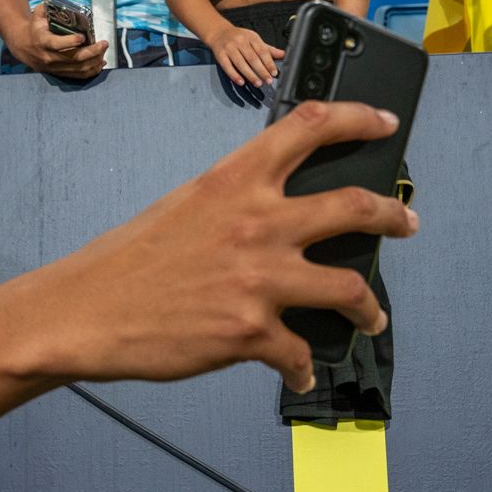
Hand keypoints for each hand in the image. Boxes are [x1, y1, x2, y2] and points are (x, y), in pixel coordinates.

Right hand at [8, 4, 107, 79]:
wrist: (22, 45)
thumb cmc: (34, 27)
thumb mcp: (38, 14)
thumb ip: (49, 8)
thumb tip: (63, 3)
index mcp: (42, 41)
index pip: (56, 44)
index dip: (70, 42)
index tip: (83, 37)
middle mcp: (48, 57)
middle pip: (73, 58)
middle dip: (91, 52)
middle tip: (104, 43)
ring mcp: (54, 67)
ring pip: (78, 68)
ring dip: (94, 61)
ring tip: (103, 51)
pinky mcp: (59, 73)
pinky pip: (77, 75)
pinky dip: (91, 71)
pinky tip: (100, 63)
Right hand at [42, 101, 417, 391]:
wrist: (86, 311)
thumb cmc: (128, 261)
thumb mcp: (185, 205)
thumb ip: (235, 201)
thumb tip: (276, 213)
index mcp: (235, 181)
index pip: (310, 127)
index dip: (358, 118)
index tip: (383, 122)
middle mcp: (257, 222)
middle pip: (353, 206)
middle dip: (392, 216)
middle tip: (405, 221)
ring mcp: (259, 279)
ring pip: (350, 288)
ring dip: (370, 306)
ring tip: (372, 315)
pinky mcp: (252, 332)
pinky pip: (299, 353)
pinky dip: (301, 367)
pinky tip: (296, 373)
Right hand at [207, 24, 282, 86]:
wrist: (218, 32)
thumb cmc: (238, 38)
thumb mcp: (254, 40)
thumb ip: (268, 49)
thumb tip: (283, 55)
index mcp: (251, 37)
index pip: (262, 51)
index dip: (269, 63)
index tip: (274, 72)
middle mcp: (240, 41)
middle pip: (252, 58)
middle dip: (261, 71)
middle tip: (268, 80)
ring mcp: (229, 48)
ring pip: (241, 63)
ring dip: (250, 75)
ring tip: (258, 83)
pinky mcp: (220, 55)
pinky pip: (227, 66)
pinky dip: (234, 75)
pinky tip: (241, 82)